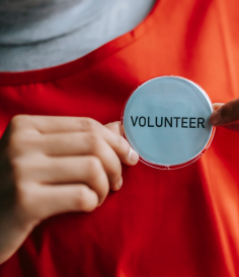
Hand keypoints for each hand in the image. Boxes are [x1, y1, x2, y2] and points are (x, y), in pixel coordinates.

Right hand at [0, 115, 138, 263]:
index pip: (86, 125)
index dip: (115, 140)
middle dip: (116, 163)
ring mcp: (21, 171)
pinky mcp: (25, 202)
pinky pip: (82, 196)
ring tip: (100, 195)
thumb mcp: (39, 154)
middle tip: (117, 180)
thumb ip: (77, 139)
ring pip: (92, 168)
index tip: (129, 155)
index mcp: (26, 126)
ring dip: (106, 186)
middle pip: (93, 143)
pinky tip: (87, 206)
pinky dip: (93, 202)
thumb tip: (120, 127)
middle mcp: (21, 143)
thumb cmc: (16, 183)